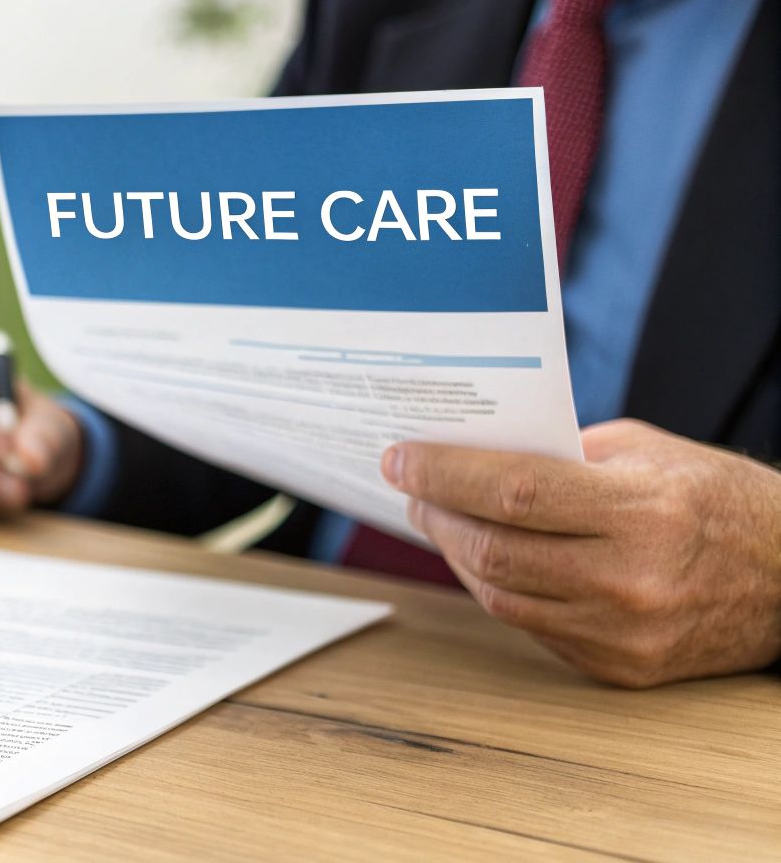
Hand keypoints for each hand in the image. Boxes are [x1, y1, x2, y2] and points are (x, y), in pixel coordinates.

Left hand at [384, 419, 780, 686]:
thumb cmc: (719, 499)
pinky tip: (485, 558)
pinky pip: (532, 626)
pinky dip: (498, 589)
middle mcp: (630, 580)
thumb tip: (475, 450)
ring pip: (500, 597)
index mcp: (641, 512)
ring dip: (457, 555)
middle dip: (437, 515)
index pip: (513, 494)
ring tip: (439, 519)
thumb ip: (562, 453)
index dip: (444, 476)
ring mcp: (623, 634)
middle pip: (494, 551)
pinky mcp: (619, 669)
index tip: (400, 458)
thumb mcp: (649, 451)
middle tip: (411, 486)